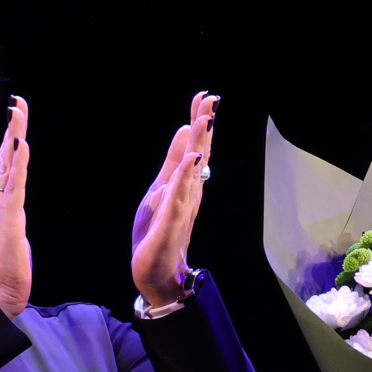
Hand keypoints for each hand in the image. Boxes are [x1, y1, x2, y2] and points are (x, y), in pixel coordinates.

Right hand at [0, 97, 31, 318]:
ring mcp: (0, 208)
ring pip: (8, 165)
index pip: (4, 165)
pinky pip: (14, 186)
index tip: (16, 116)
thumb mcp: (10, 237)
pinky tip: (22, 146)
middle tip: (18, 102)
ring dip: (15, 137)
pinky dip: (18, 165)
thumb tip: (13, 213)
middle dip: (13, 129)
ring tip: (19, 112)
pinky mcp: (8, 220)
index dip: (10, 140)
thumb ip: (10, 220)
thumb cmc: (4, 271)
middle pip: (4, 157)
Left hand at [133, 91, 216, 307]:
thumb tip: (185, 131)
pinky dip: (187, 178)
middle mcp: (188, 192)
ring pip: (193, 171)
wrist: (159, 274)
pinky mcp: (172, 224)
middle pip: (199, 154)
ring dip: (199, 146)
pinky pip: (181, 197)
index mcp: (184, 183)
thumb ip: (175, 163)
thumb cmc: (159, 234)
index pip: (194, 147)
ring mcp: (181, 207)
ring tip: (204, 122)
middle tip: (212, 101)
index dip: (199, 122)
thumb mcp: (162, 190)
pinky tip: (193, 161)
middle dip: (204, 127)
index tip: (204, 96)